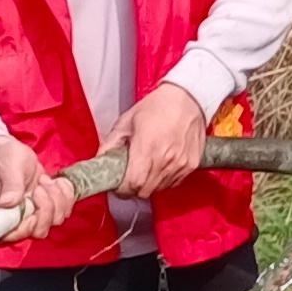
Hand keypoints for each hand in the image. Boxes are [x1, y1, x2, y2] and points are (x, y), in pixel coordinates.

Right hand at [0, 128, 75, 239]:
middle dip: (46, 208)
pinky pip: (66, 210)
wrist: (16, 155)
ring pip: (55, 220)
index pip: (10, 236)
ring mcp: (34, 216)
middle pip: (39, 231)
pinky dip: (66, 195)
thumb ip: (10, 184)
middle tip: (40, 186)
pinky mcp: (49, 210)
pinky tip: (56, 181)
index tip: (32, 209)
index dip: (26, 228)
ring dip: (56, 198)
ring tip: (44, 180)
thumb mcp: (7, 166)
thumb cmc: (5, 159)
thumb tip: (8, 203)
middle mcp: (17, 220)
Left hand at [112, 79, 211, 194]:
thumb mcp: (127, 120)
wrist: (188, 98)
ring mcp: (180, 164)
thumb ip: (111, 143)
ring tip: (146, 166)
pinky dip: (163, 179)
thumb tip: (100, 160)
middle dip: (132, 188)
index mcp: (147, 147)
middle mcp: (166, 159)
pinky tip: (160, 164)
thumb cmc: (159, 106)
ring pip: (158, 189)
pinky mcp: (191, 165)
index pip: (132, 184)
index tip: (118, 184)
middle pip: (144, 191)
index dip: (121, 189)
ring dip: (148, 183)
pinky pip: (173, 183)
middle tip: (129, 176)